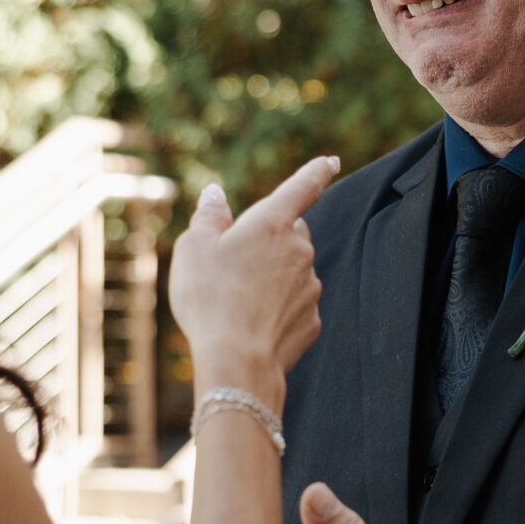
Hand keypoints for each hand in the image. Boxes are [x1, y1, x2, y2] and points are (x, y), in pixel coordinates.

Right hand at [169, 155, 337, 403]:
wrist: (237, 362)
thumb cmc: (210, 299)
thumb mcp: (193, 249)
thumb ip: (208, 217)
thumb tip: (215, 195)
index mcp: (271, 224)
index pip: (301, 187)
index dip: (316, 171)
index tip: (330, 161)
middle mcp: (300, 251)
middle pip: (292, 233)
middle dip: (271, 240)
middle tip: (235, 263)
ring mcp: (310, 287)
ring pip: (294, 272)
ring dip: (273, 278)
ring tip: (237, 301)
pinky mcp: (312, 320)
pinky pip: (295, 306)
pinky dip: (278, 310)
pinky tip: (253, 325)